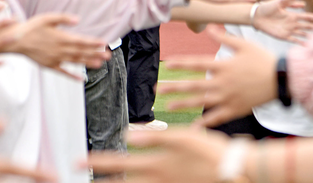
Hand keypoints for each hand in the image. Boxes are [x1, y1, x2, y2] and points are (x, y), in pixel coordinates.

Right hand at [5, 13, 110, 78]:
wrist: (15, 41)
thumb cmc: (31, 27)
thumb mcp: (47, 18)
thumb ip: (63, 18)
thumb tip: (78, 20)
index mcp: (61, 38)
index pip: (81, 41)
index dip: (93, 43)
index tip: (104, 44)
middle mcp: (59, 50)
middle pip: (81, 52)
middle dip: (95, 54)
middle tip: (108, 56)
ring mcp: (54, 59)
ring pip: (74, 62)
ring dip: (88, 63)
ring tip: (100, 64)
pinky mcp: (49, 65)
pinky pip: (62, 71)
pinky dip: (72, 76)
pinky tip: (81, 79)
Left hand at [86, 128, 233, 182]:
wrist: (233, 171)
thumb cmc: (210, 151)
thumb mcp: (182, 136)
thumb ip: (154, 136)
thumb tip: (127, 135)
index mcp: (157, 164)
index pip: (119, 163)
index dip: (97, 162)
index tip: (79, 161)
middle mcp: (158, 180)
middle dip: (104, 180)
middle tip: (86, 177)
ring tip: (106, 182)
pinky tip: (138, 181)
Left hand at [160, 30, 277, 126]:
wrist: (281, 79)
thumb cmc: (264, 60)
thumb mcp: (245, 44)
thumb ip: (225, 37)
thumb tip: (209, 27)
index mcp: (224, 65)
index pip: (197, 63)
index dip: (181, 63)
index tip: (167, 64)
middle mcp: (222, 82)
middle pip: (193, 85)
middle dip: (174, 87)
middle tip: (158, 89)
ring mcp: (228, 97)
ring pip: (201, 102)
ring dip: (183, 104)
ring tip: (168, 106)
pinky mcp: (235, 109)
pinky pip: (216, 118)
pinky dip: (204, 124)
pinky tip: (192, 129)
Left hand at [253, 0, 312, 43]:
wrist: (256, 16)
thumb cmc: (266, 7)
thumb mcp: (279, 3)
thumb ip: (290, 3)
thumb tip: (303, 3)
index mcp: (292, 14)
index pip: (307, 17)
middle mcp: (292, 23)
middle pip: (307, 26)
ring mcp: (289, 30)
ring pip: (303, 33)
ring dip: (311, 36)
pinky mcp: (283, 36)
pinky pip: (294, 40)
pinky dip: (301, 42)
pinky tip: (308, 45)